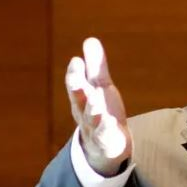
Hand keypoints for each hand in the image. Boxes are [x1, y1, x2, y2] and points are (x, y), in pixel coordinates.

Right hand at [65, 37, 131, 175]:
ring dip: (92, 109)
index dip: (75, 73)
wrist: (105, 147)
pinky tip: (111, 122)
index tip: (76, 60)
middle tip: (76, 78)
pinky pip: (105, 136)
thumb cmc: (101, 112)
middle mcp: (84, 112)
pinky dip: (107, 129)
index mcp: (82, 98)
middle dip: (76, 88)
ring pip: (91, 119)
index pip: (76, 84)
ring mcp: (95, 128)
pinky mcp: (106, 141)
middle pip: (79, 100)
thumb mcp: (100, 87)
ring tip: (95, 100)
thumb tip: (90, 39)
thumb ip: (96, 66)